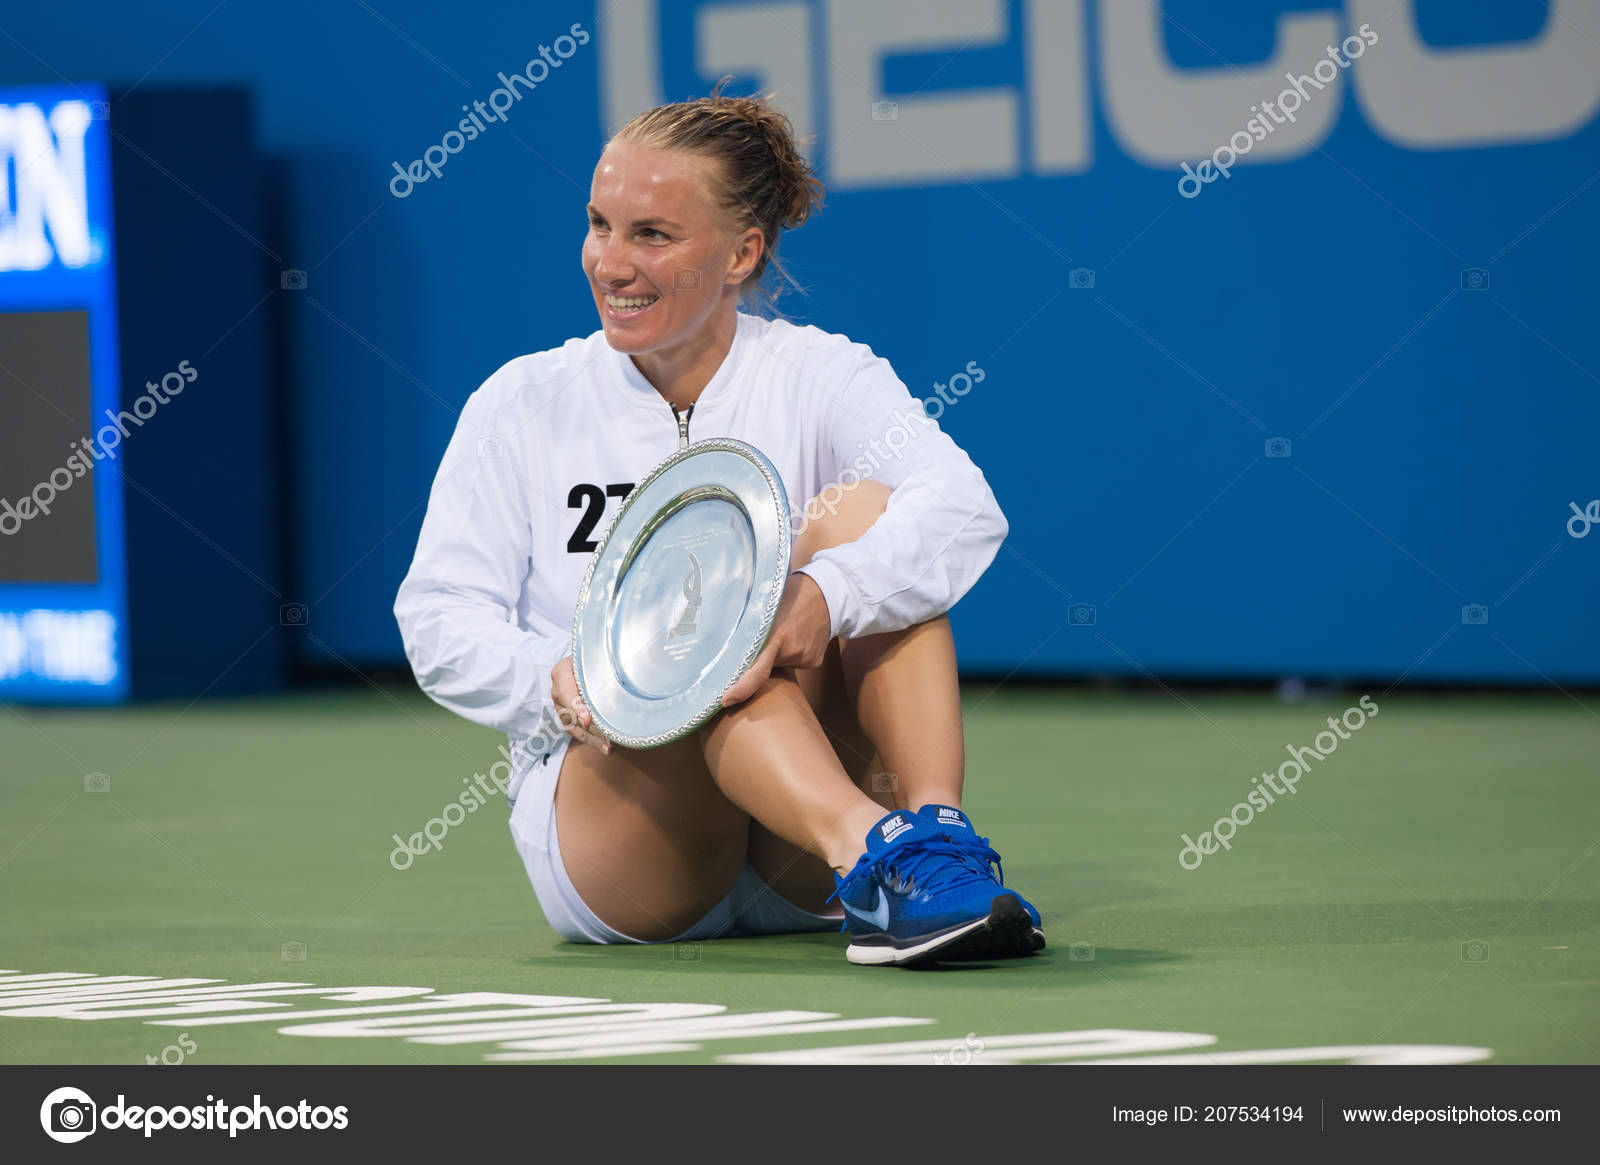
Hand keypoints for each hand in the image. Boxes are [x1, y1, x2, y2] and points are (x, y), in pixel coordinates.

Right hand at [551, 655, 612, 754]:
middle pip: (570, 714)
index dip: (577, 708)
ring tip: (608, 748)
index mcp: (561, 672)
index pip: (566, 693)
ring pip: (573, 726)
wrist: (587, 658)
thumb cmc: (594, 656)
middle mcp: (557, 691)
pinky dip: (591, 739)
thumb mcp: (595, 657)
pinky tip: (606, 746)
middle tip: (607, 740)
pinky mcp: (567, 715)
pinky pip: (577, 730)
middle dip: (590, 729)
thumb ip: (599, 668)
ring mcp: (561, 705)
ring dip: (592, 739)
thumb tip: (617, 680)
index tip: (587, 721)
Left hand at [720, 572, 832, 707]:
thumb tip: (725, 636)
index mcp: (775, 635)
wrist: (828, 594)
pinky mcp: (813, 662)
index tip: (726, 700)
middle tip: (757, 641)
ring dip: (775, 654)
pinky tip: (796, 635)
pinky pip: (793, 662)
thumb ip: (750, 623)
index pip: (757, 672)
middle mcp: (790, 651)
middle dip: (756, 661)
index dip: (740, 689)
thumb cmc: (791, 593)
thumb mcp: (767, 604)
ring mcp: (804, 658)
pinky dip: (790, 653)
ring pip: (779, 664)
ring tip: (783, 630)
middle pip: (764, 667)